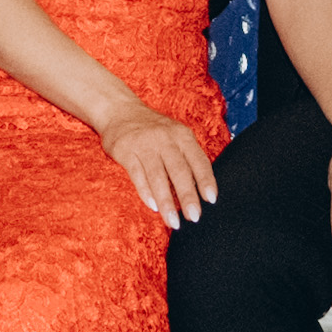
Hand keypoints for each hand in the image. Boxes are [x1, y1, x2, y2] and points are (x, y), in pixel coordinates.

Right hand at [99, 102, 218, 231]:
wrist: (119, 110)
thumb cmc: (153, 130)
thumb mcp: (175, 136)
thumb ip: (186, 157)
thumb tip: (200, 189)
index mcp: (182, 136)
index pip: (198, 161)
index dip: (206, 181)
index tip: (211, 200)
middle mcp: (165, 139)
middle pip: (179, 171)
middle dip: (188, 196)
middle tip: (194, 217)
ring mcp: (145, 145)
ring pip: (158, 177)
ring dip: (167, 202)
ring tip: (173, 221)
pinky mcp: (126, 151)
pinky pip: (138, 175)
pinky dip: (146, 192)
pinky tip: (153, 206)